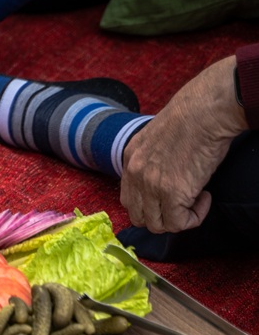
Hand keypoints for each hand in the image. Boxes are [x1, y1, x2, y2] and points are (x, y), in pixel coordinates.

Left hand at [120, 56, 247, 233]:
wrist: (206, 109)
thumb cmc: (193, 116)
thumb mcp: (158, 136)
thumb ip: (153, 158)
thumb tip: (166, 175)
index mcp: (130, 159)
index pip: (128, 199)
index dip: (150, 205)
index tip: (170, 196)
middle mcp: (135, 174)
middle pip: (138, 216)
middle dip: (161, 216)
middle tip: (183, 202)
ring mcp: (151, 185)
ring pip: (156, 224)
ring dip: (178, 218)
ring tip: (197, 198)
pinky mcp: (172, 192)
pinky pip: (177, 223)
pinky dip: (193, 217)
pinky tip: (204, 198)